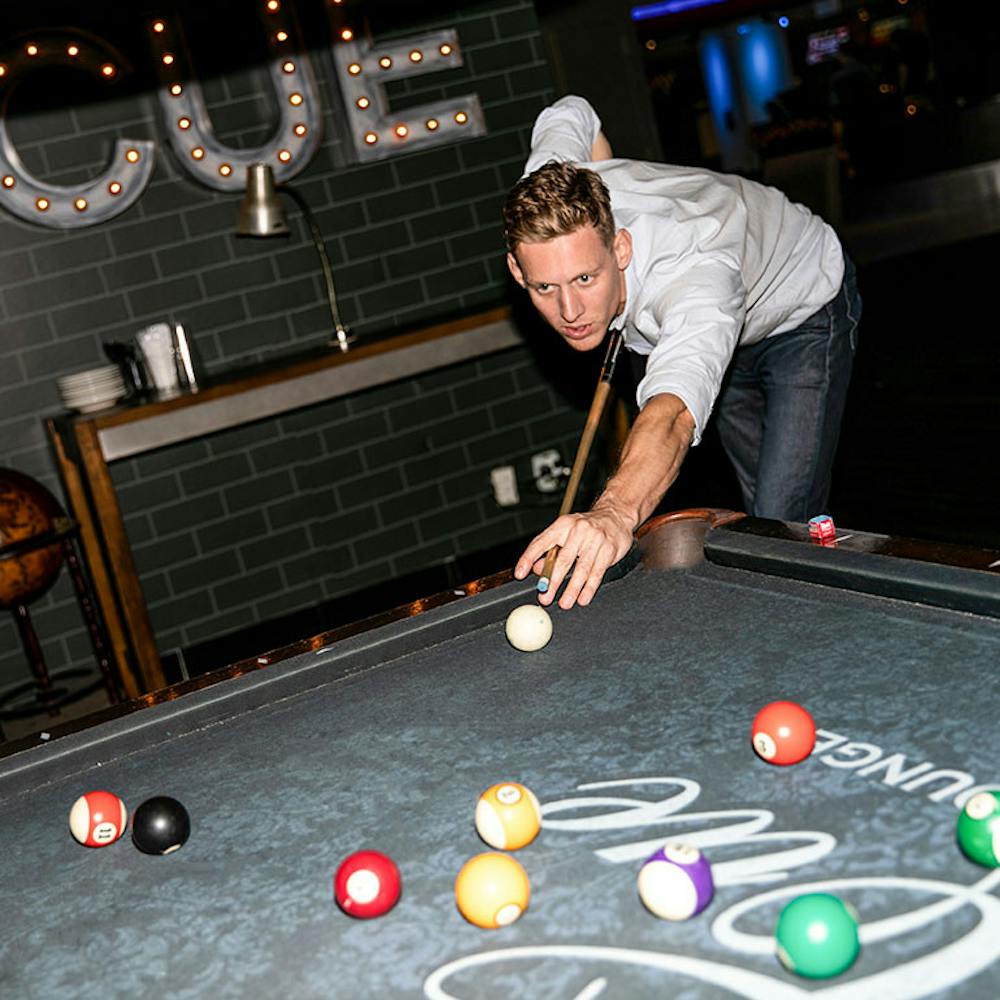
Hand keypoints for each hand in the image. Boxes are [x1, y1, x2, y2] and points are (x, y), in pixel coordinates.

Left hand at [514, 505, 634, 608]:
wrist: (615, 515)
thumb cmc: (586, 527)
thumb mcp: (565, 533)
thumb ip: (549, 550)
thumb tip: (536, 569)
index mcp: (562, 525)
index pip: (540, 543)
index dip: (528, 559)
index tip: (520, 574)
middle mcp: (578, 530)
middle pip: (562, 560)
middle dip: (551, 581)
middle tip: (545, 597)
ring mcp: (595, 539)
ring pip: (581, 569)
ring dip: (572, 589)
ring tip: (564, 603)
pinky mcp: (609, 549)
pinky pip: (597, 572)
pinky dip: (589, 588)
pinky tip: (583, 598)